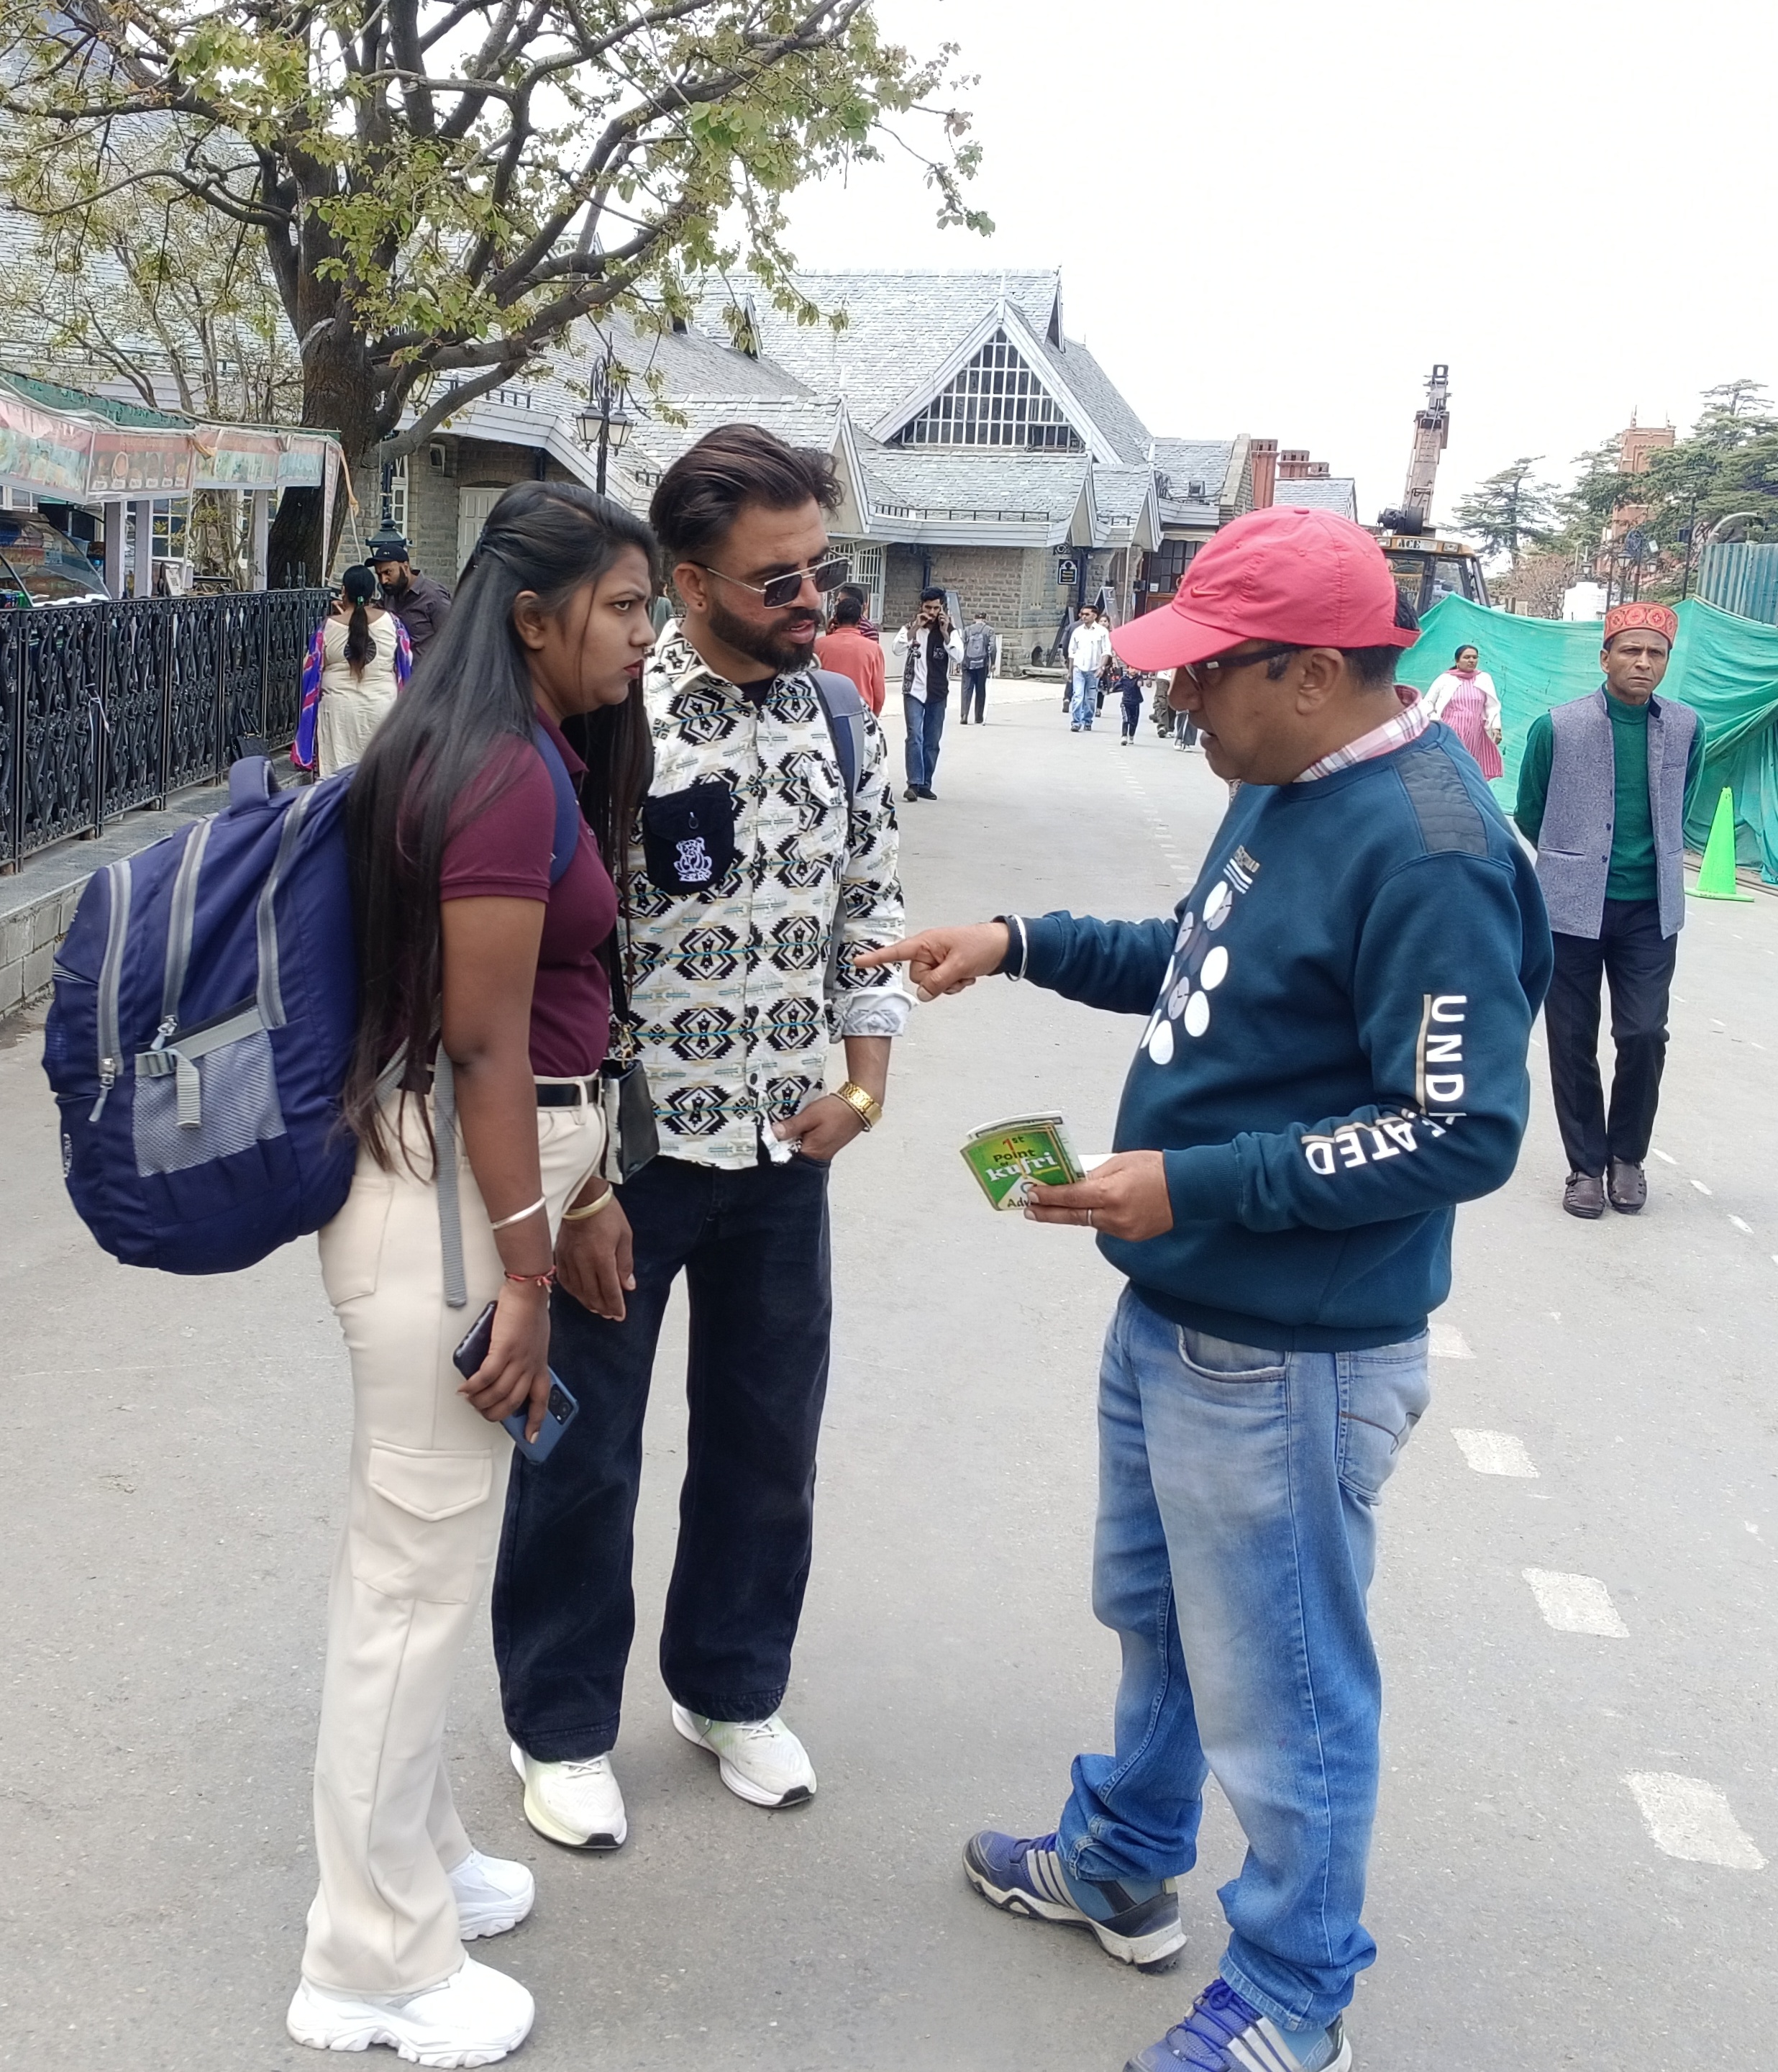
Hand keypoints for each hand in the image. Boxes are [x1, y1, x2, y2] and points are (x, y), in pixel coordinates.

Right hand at [459, 1279, 552, 1437]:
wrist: (528, 1293)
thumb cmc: (531, 1314)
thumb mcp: (536, 1343)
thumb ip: (525, 1361)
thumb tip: (507, 1375)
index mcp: (540, 1366)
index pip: (542, 1400)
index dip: (536, 1421)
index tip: (531, 1437)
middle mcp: (531, 1366)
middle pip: (513, 1403)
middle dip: (496, 1414)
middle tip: (483, 1413)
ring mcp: (518, 1359)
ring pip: (498, 1393)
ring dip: (481, 1401)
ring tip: (471, 1400)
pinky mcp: (504, 1350)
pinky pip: (486, 1376)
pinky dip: (474, 1385)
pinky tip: (466, 1388)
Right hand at [555, 1191, 635, 1321]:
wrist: (582, 1198)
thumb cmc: (606, 1213)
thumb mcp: (625, 1237)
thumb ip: (625, 1264)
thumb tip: (628, 1285)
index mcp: (602, 1257)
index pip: (610, 1290)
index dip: (616, 1305)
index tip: (620, 1315)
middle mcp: (584, 1262)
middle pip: (593, 1295)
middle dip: (603, 1308)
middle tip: (610, 1315)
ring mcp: (569, 1260)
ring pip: (578, 1291)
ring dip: (589, 1303)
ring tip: (597, 1309)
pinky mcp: (560, 1256)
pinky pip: (565, 1281)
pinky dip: (574, 1292)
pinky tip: (580, 1295)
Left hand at [772, 1092, 866, 1161]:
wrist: (859, 1105)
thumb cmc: (836, 1111)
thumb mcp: (810, 1116)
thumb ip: (792, 1126)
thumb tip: (773, 1134)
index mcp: (812, 1153)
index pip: (786, 1157)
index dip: (775, 1146)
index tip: (765, 1135)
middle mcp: (817, 1157)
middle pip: (793, 1153)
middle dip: (782, 1141)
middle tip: (771, 1127)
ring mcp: (822, 1150)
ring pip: (799, 1146)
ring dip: (791, 1136)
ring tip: (780, 1124)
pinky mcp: (825, 1143)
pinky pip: (807, 1142)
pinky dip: (800, 1134)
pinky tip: (795, 1124)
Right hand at [853, 922, 1009, 999]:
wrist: (1002, 946)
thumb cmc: (980, 946)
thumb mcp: (958, 965)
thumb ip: (937, 981)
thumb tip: (921, 995)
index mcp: (925, 943)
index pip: (896, 952)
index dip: (876, 958)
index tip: (857, 963)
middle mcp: (927, 951)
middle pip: (917, 976)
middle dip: (935, 980)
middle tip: (955, 971)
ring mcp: (936, 960)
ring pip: (929, 983)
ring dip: (947, 984)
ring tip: (963, 973)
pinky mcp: (945, 967)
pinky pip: (940, 984)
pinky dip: (953, 984)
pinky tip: (966, 976)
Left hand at [1024, 1151, 1172, 1241]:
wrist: (1188, 1188)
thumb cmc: (1157, 1169)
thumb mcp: (1120, 1162)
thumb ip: (1094, 1175)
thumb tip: (1073, 1181)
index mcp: (1110, 1193)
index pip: (1069, 1197)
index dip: (1047, 1196)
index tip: (1032, 1194)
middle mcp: (1114, 1215)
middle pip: (1072, 1216)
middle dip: (1048, 1212)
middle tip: (1030, 1210)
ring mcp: (1122, 1229)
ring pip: (1088, 1222)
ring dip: (1072, 1214)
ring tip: (1055, 1207)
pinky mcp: (1130, 1235)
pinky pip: (1105, 1226)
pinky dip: (1095, 1217)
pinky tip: (1089, 1209)